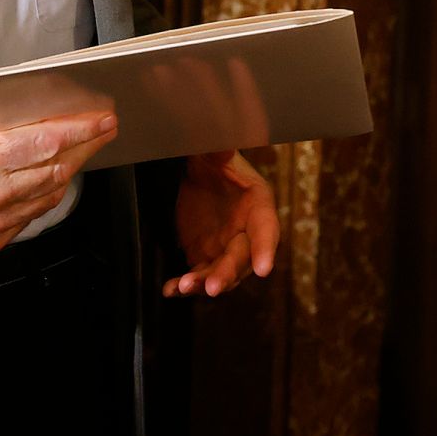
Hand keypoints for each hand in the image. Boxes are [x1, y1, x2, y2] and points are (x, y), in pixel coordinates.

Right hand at [0, 99, 118, 253]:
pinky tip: (52, 174)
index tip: (105, 119)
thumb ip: (6, 110)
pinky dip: (47, 192)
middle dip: (85, 146)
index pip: (46, 142)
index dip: (81, 130)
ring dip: (70, 168)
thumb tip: (53, 102)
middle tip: (104, 129)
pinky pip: (33, 213)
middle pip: (55, 168)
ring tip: (81, 148)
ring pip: (49, 193)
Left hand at [167, 150, 280, 297]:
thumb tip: (220, 146)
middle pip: (242, 258)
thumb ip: (219, 151)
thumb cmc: (212, 158)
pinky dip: (184, 286)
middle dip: (227, 274)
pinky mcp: (203, 255)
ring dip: (204, 283)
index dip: (265, 249)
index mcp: (257, 203)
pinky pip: (196, 275)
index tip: (263, 269)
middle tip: (211, 287)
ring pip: (219, 273)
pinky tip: (170, 289)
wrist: (193, 168)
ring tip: (184, 287)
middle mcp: (245, 230)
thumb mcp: (216, 151)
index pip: (266, 228)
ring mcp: (224, 246)